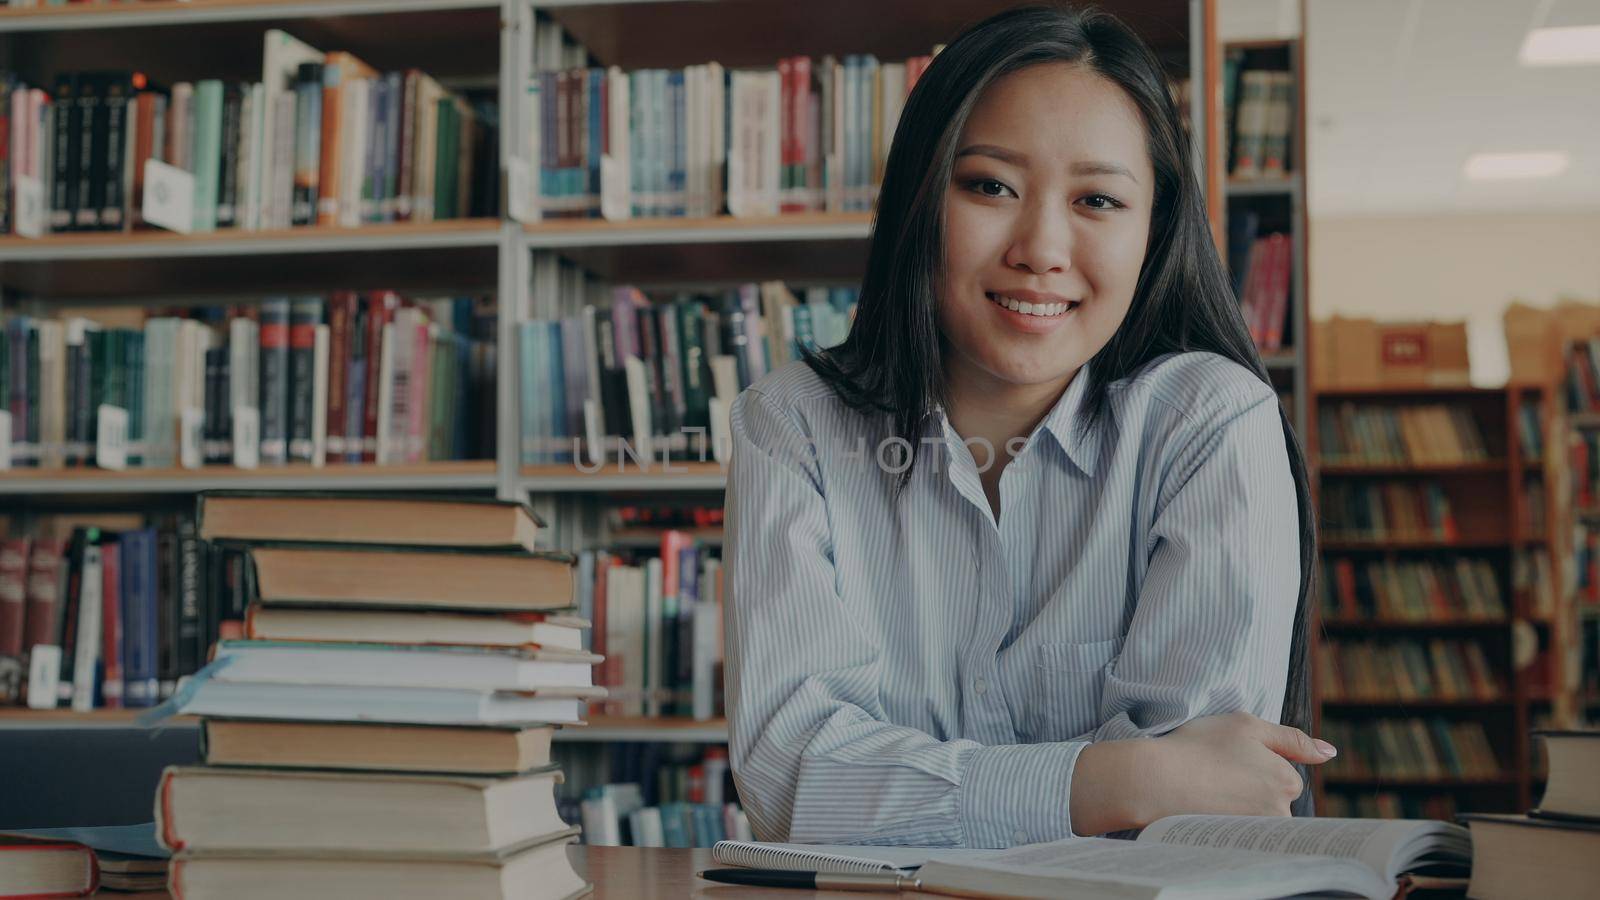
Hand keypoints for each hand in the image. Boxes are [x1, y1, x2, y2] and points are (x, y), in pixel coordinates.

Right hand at [1144, 712, 1335, 818]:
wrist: (1156, 779)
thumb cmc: (1199, 746)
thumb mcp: (1246, 725)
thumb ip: (1292, 738)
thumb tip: (1331, 753)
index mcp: (1285, 781)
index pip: (1288, 777)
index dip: (1262, 764)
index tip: (1233, 759)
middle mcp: (1278, 813)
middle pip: (1275, 801)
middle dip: (1255, 790)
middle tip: (1219, 774)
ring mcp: (1256, 832)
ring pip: (1259, 818)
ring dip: (1241, 806)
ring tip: (1211, 791)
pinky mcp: (1235, 845)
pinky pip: (1242, 834)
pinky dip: (1228, 822)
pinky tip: (1208, 809)